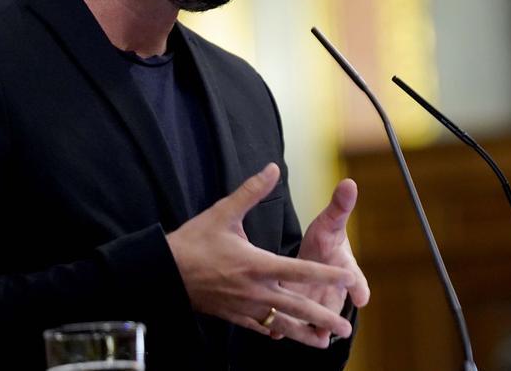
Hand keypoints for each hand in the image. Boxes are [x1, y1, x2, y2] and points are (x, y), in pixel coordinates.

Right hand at [166, 163, 355, 347]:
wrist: (162, 272)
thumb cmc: (193, 241)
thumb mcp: (223, 212)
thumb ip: (252, 191)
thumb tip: (273, 167)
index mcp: (257, 264)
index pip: (300, 271)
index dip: (327, 275)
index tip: (349, 279)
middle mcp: (255, 290)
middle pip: (297, 307)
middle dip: (323, 318)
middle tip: (346, 329)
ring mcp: (244, 306)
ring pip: (281, 324)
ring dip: (304, 334)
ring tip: (324, 343)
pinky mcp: (232, 315)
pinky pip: (259, 327)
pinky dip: (276, 332)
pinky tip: (286, 336)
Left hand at [283, 178, 370, 339]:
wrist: (317, 258)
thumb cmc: (325, 239)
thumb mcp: (330, 222)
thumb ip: (339, 206)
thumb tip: (350, 183)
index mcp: (342, 266)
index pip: (353, 276)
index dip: (359, 286)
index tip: (363, 296)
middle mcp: (332, 288)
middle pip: (334, 303)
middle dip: (335, 315)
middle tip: (341, 329)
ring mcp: (315, 301)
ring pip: (313, 317)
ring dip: (311, 328)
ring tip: (311, 339)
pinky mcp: (297, 308)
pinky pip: (290, 321)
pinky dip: (282, 328)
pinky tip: (274, 334)